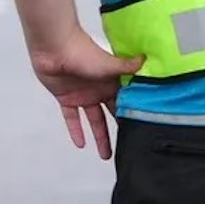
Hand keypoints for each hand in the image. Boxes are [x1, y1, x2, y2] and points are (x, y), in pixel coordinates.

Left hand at [31, 28, 143, 160]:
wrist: (54, 48)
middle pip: (111, 115)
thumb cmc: (84, 53)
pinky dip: (75, 130)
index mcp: (112, 82)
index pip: (125, 103)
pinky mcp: (66, 98)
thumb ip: (129, 67)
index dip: (133, 116)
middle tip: (128, 148)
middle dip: (119, 130)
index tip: (143, 131)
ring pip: (94, 120)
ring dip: (99, 137)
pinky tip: (81, 145)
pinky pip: (72, 118)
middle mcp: (99, 90)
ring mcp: (82, 95)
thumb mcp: (110, 64)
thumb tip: (150, 61)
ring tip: (106, 155)